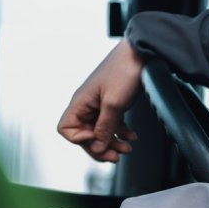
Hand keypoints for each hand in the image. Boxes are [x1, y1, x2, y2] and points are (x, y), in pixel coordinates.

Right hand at [57, 40, 143, 161]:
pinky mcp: (112, 102)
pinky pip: (111, 124)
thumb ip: (104, 128)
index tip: (97, 139)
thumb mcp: (114, 103)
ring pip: (100, 131)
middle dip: (100, 147)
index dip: (80, 140)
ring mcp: (100, 104)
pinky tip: (131, 136)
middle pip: (85, 135)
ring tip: (126, 148)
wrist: (142, 52)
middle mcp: (87, 104)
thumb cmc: (124, 69)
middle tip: (116, 155)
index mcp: (80, 102)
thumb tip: (96, 147)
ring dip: (112, 142)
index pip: (66, 129)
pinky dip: (120, 132)